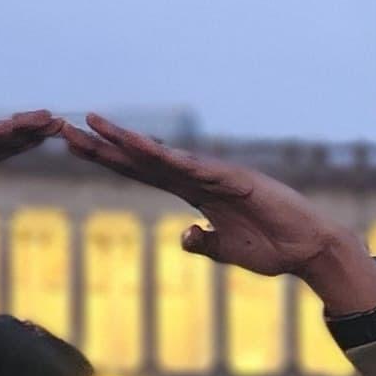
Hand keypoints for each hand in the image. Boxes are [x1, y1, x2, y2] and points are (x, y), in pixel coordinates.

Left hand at [62, 116, 375, 309]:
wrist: (311, 250)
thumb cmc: (275, 250)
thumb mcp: (228, 252)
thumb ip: (203, 242)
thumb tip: (183, 235)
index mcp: (196, 194)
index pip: (142, 173)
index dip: (109, 161)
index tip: (75, 148)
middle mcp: (201, 178)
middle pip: (141, 158)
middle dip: (103, 144)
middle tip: (63, 128)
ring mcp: (217, 176)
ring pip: (161, 156)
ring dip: (125, 140)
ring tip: (91, 124)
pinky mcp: (236, 180)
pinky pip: (194, 168)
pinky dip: (166, 157)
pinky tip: (138, 146)